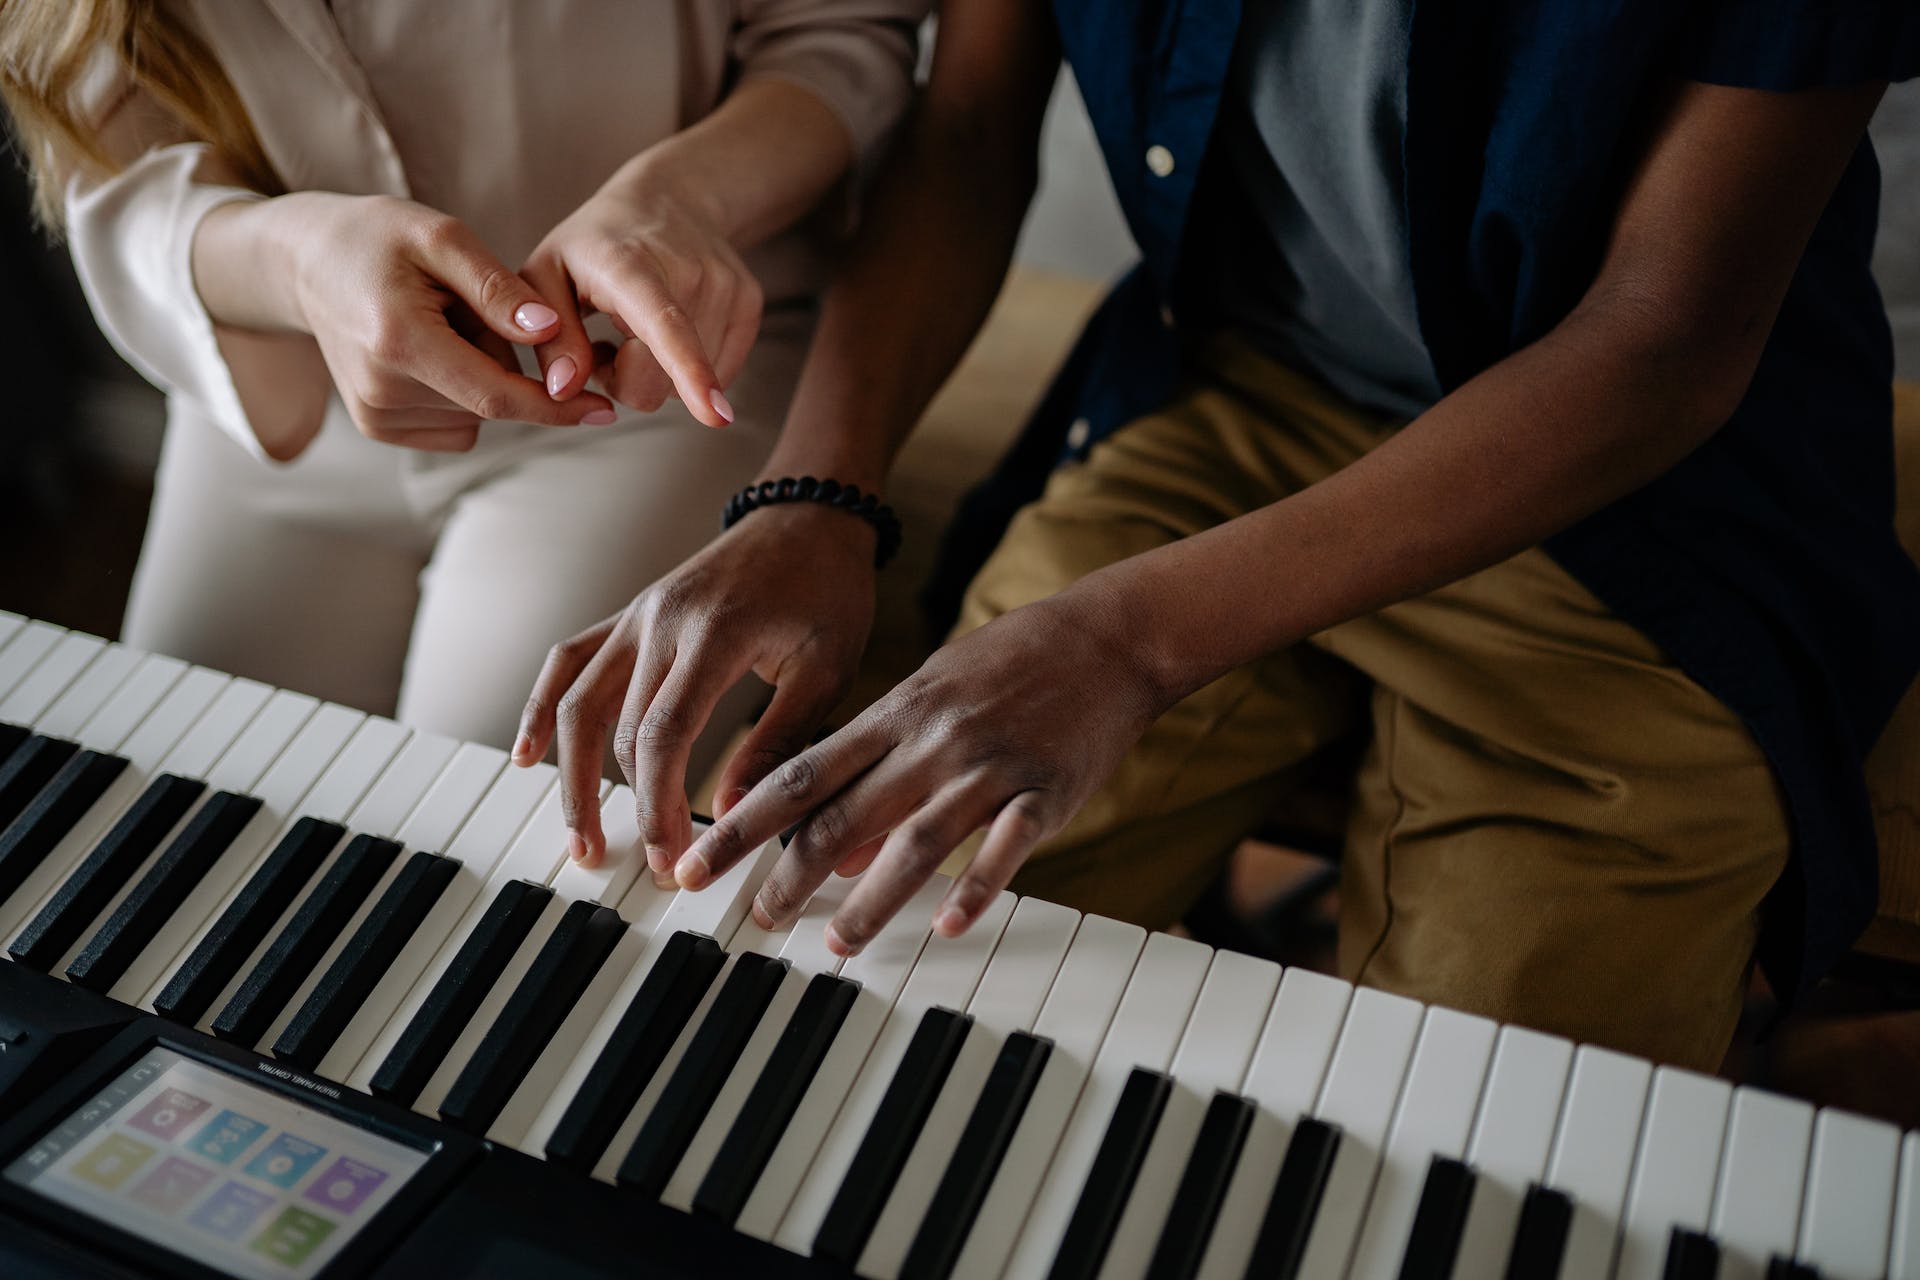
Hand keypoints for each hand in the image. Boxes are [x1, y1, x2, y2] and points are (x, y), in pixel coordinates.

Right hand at [280, 194, 615, 450]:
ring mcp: (376, 416)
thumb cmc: (378, 238)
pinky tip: (430, 349)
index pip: (497, 395)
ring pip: (477, 412)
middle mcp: (382, 391)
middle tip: (470, 307)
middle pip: (492, 399)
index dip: (557, 407)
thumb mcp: (441, 237)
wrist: (304, 263)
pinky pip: (456, 420)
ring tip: (439, 323)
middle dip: (509, 362)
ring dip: (481, 374)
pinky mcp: (377, 428)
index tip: (605, 410)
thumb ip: (498, 288)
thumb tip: (553, 333)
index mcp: (399, 342)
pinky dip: (461, 390)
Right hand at [513, 503, 878, 871]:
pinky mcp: (631, 615)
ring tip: (580, 836)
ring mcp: (637, 614)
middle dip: (629, 806)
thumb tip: (734, 817)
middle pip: (620, 729)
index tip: (669, 856)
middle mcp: (660, 620)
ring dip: (571, 775)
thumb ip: (779, 743)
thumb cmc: (828, 590)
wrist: (810, 516)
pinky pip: (570, 661)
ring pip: (578, 701)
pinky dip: (542, 707)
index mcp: (714, 633)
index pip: (662, 734)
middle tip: (650, 864)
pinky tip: (528, 754)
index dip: (657, 804)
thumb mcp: (826, 670)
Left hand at [522, 156, 759, 428]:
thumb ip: (551, 338)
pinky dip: (689, 369)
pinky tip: (668, 333)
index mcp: (631, 266)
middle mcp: (691, 273)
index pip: (666, 327)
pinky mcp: (750, 304)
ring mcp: (728, 287)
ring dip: (658, 373)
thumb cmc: (593, 246)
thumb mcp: (545, 276)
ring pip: (691, 385)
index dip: (689, 372)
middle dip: (627, 381)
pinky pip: (720, 374)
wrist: (670, 198)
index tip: (714, 414)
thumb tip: (566, 390)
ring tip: (639, 328)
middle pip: (663, 383)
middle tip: (606, 342)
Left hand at [671, 582, 1173, 956]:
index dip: (741, 824)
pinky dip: (978, 886)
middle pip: (844, 815)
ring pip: (916, 840)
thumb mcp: (930, 700)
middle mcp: (930, 741)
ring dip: (873, 899)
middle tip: (756, 922)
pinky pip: (1006, 844)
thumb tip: (835, 854)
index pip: (799, 775)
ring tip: (839, 945)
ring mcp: (987, 766)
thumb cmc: (1011, 665)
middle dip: (789, 874)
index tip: (696, 863)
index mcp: (894, 715)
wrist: (1106, 635)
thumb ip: (878, 770)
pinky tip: (952, 926)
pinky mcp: (1045, 789)